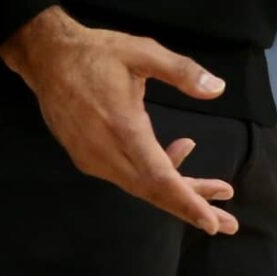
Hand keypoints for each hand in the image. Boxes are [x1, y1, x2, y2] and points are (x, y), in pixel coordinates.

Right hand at [0, 7, 238, 234]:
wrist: (47, 57)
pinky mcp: (86, 158)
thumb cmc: (96, 52)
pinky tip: (177, 152)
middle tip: (229, 222)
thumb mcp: (142, 52)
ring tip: (215, 187)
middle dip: (192, 206)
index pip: (160, 178)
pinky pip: (127, 176)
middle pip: (154, 191)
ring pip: (141, 186)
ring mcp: (93, 159)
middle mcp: (106, 153)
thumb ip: (181, 71)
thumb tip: (217, 88)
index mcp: (123, 128)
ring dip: (178, 189)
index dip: (188, 202)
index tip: (212, 223)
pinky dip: (155, 175)